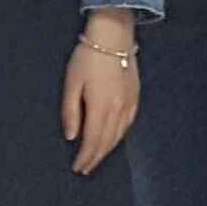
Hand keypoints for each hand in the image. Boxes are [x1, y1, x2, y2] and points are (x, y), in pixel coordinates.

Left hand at [64, 19, 138, 171]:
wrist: (114, 36)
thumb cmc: (88, 58)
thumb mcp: (72, 83)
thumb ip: (71, 112)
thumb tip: (71, 136)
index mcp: (100, 108)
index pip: (93, 141)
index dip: (85, 157)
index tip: (77, 168)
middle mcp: (118, 110)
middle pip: (107, 142)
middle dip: (95, 158)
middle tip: (85, 169)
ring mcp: (129, 104)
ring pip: (119, 135)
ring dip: (107, 150)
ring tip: (97, 158)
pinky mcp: (135, 97)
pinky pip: (128, 124)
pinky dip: (120, 136)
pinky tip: (114, 139)